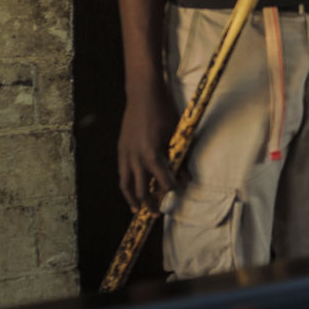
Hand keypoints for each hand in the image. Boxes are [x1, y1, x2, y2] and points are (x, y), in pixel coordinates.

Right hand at [118, 81, 178, 212]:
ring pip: (126, 183)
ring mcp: (126, 153)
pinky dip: (126, 184)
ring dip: (132, 198)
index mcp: (151, 154)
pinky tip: (130, 189)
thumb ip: (180, 157)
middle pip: (141, 188)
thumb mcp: (176, 134)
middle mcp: (136, 157)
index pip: (162, 180)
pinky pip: (122, 172)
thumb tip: (187, 177)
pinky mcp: (121, 149)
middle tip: (157, 214)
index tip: (177, 189)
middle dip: (150, 202)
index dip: (171, 187)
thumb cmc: (164, 111)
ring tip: (137, 210)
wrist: (143, 94)